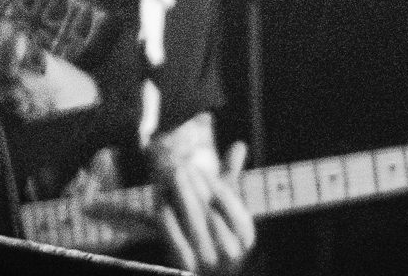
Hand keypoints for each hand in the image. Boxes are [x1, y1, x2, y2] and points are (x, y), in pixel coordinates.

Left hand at [153, 137, 254, 273]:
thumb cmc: (219, 235)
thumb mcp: (227, 211)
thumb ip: (231, 179)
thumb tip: (240, 144)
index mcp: (246, 236)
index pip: (229, 204)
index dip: (213, 183)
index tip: (197, 167)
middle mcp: (232, 252)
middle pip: (209, 210)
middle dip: (193, 185)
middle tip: (179, 166)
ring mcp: (210, 262)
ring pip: (192, 222)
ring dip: (179, 196)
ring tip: (168, 176)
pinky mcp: (188, 268)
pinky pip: (176, 239)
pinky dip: (169, 219)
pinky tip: (160, 201)